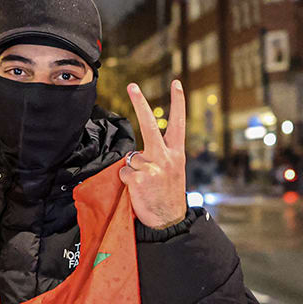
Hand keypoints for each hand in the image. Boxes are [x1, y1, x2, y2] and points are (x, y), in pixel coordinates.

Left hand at [121, 80, 187, 228]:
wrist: (168, 220)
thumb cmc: (168, 195)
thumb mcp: (173, 171)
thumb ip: (160, 156)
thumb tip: (137, 152)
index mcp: (177, 154)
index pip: (178, 123)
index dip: (178, 102)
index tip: (176, 83)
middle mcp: (166, 157)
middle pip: (149, 125)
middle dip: (140, 103)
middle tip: (132, 85)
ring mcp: (152, 167)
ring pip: (132, 157)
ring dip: (133, 170)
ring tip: (145, 184)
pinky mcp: (139, 179)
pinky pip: (124, 171)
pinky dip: (126, 180)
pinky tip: (138, 190)